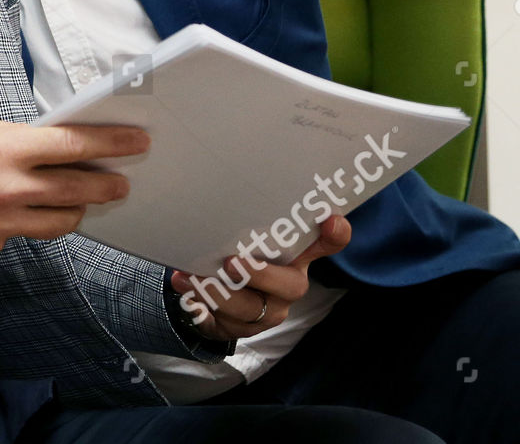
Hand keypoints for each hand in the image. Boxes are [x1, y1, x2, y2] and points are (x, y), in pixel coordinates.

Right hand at [0, 111, 148, 255]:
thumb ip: (14, 137)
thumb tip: (47, 145)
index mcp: (7, 149)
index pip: (75, 147)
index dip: (113, 144)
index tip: (138, 142)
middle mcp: (11, 189)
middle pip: (80, 190)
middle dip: (109, 185)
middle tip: (123, 181)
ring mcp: (2, 223)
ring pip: (61, 222)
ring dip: (77, 210)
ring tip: (82, 201)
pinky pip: (23, 234)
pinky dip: (28, 222)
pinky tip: (18, 211)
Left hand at [169, 215, 350, 340]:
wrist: (213, 297)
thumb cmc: (238, 255)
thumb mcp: (247, 237)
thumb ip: (248, 222)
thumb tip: (225, 190)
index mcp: (296, 257)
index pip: (328, 245)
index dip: (334, 236)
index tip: (331, 220)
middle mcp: (287, 287)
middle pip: (290, 287)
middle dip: (260, 275)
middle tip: (230, 262)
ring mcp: (266, 312)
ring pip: (250, 310)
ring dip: (219, 293)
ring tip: (191, 277)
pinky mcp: (239, 329)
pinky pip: (222, 325)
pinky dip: (200, 308)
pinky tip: (185, 292)